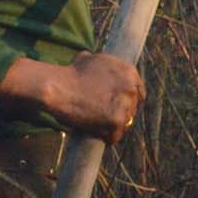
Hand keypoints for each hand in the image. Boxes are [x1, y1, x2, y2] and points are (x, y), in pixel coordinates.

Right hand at [2, 51, 143, 141]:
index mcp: (129, 72)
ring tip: (102, 129)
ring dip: (114, 127)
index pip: (138, 92)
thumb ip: (103, 64)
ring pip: (125, 123)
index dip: (128, 101)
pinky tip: (100, 138)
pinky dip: (108, 138)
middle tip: (107, 119)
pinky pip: (115, 136)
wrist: (59, 87)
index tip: (119, 107)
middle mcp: (131, 88)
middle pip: (132, 108)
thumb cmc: (70, 74)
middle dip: (121, 114)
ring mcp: (125, 105)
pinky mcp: (116, 121)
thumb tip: (98, 61)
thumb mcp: (91, 59)